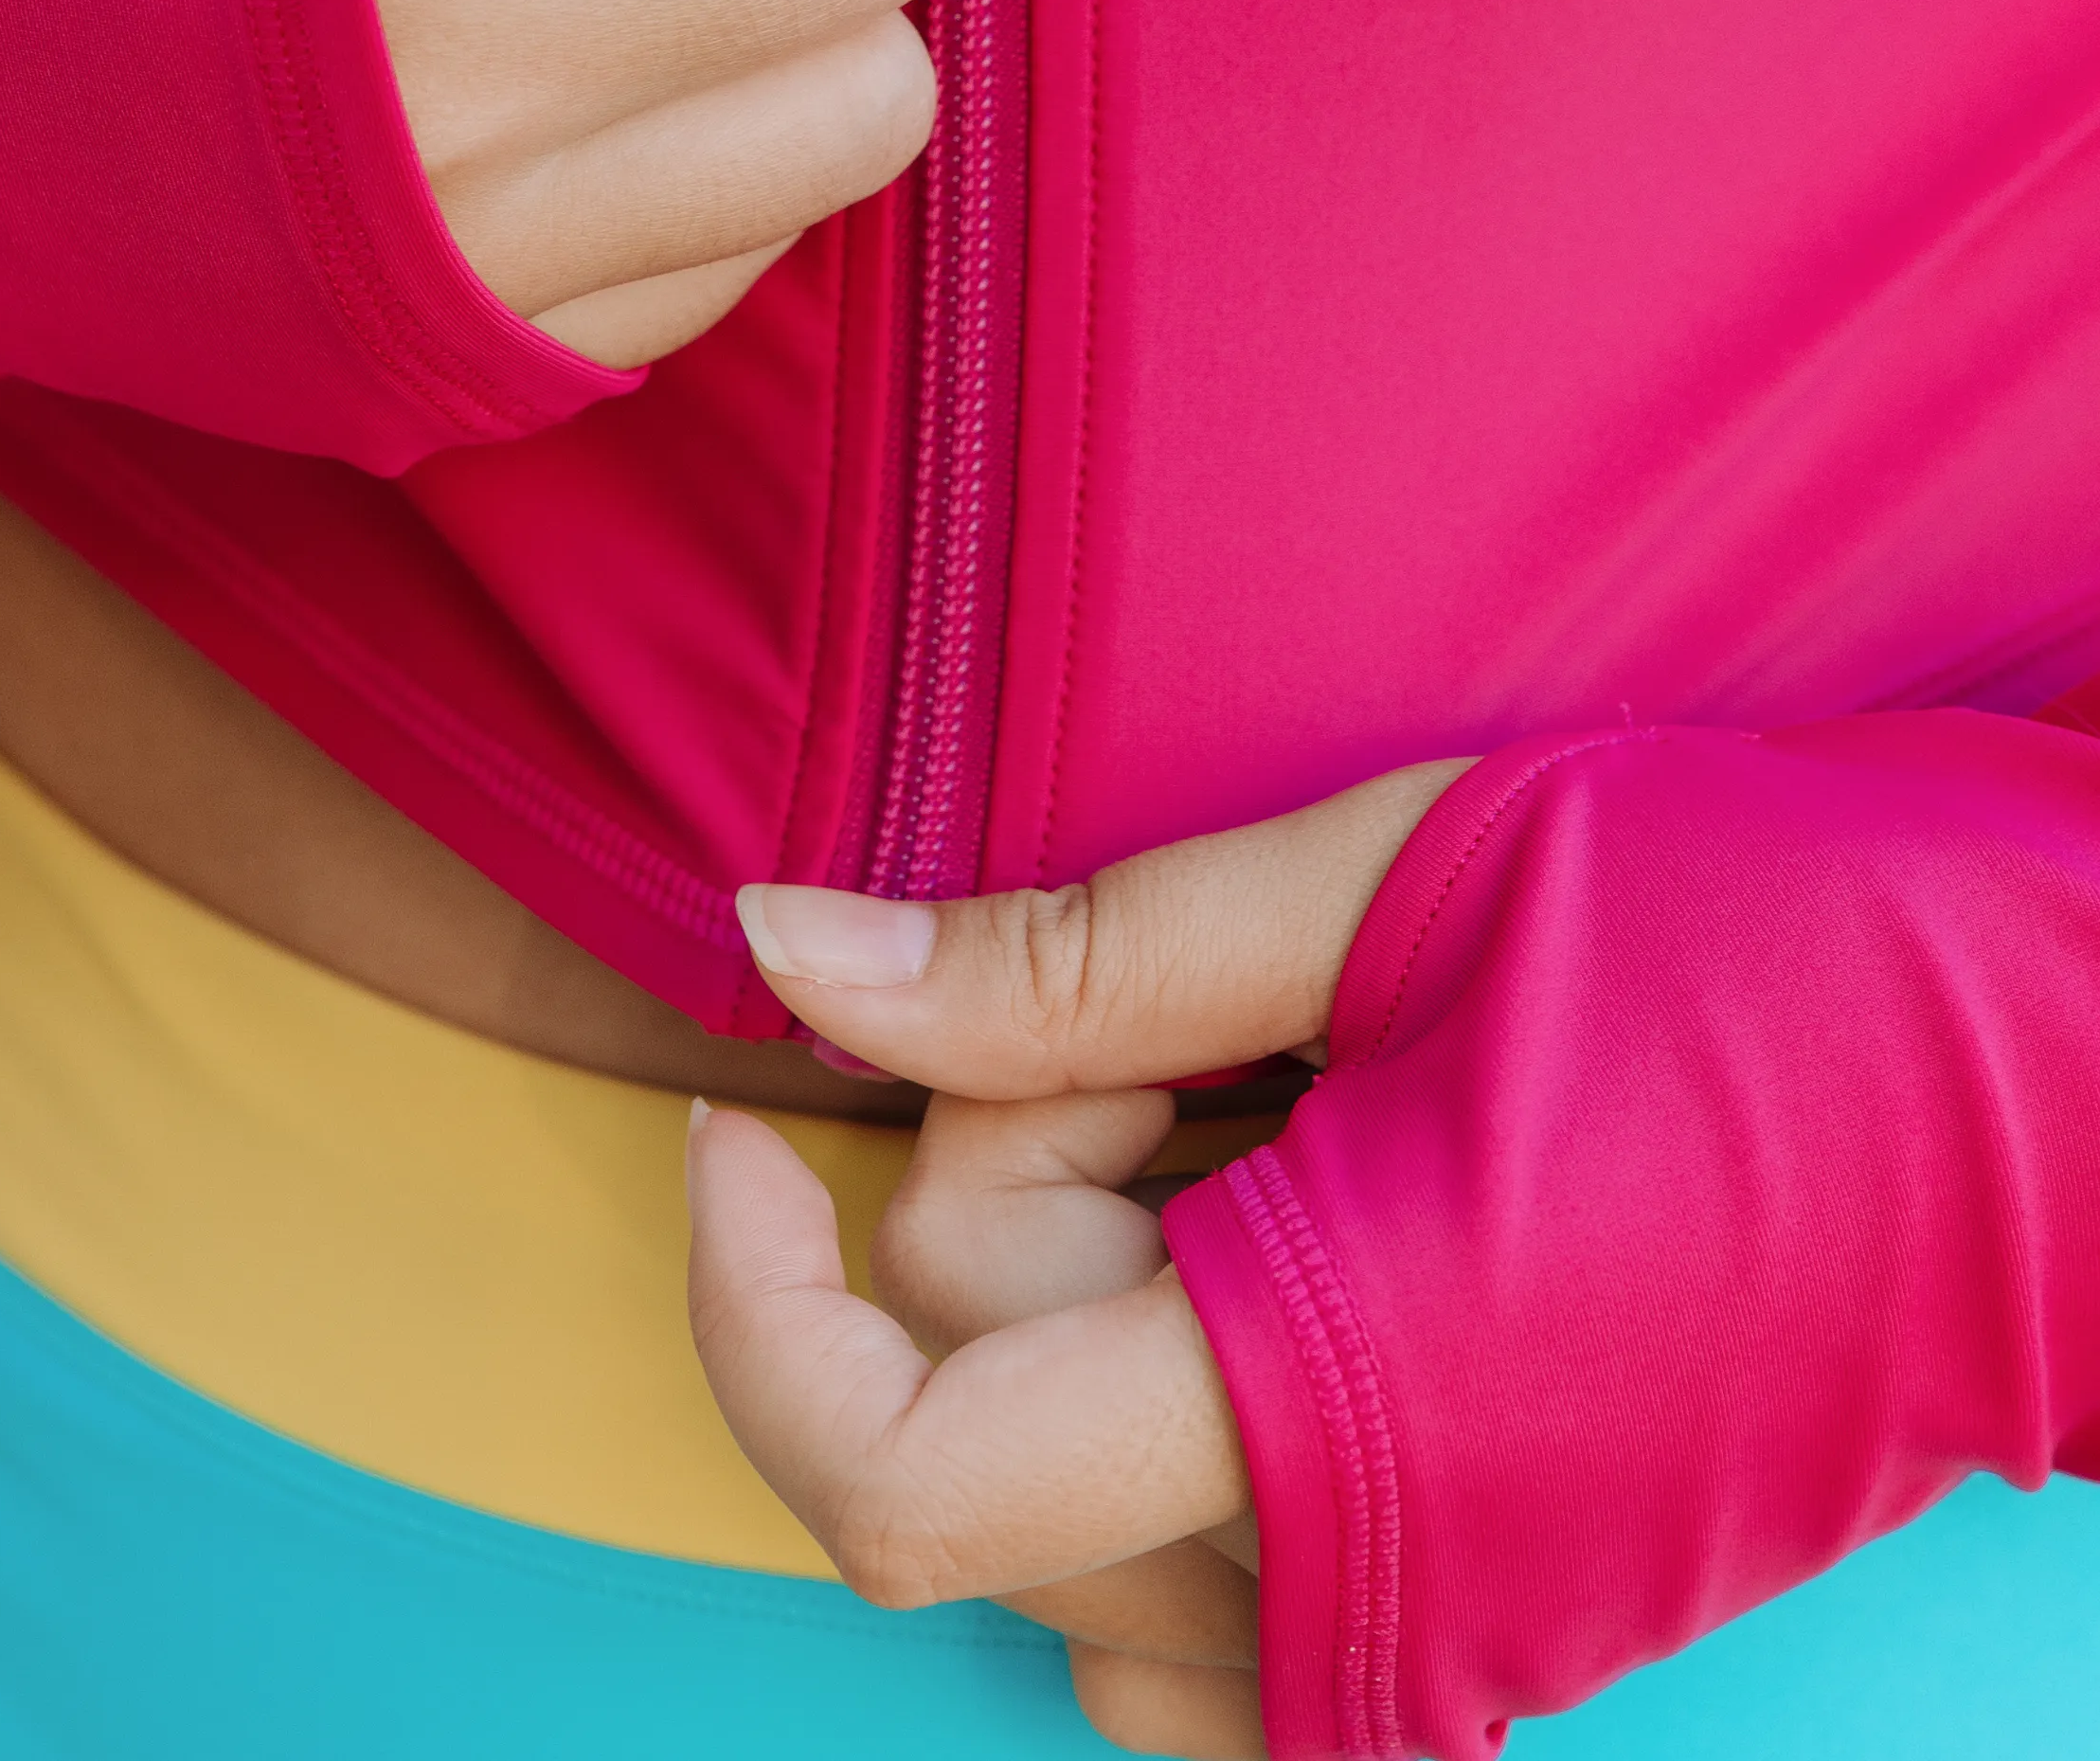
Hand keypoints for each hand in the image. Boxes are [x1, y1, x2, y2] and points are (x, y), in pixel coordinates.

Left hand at [687, 759, 1472, 1755]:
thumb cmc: (1792, 947)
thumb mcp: (1391, 884)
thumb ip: (1059, 962)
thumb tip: (778, 960)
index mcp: (1333, 1412)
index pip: (895, 1482)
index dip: (752, 1301)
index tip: (737, 1118)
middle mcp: (1373, 1598)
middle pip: (984, 1411)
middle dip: (1019, 1167)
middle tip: (1205, 1007)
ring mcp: (1447, 1645)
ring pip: (1069, 1505)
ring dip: (1088, 1289)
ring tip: (1262, 1115)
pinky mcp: (1497, 1631)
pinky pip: (1195, 1593)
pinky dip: (1160, 1412)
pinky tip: (1272, 1231)